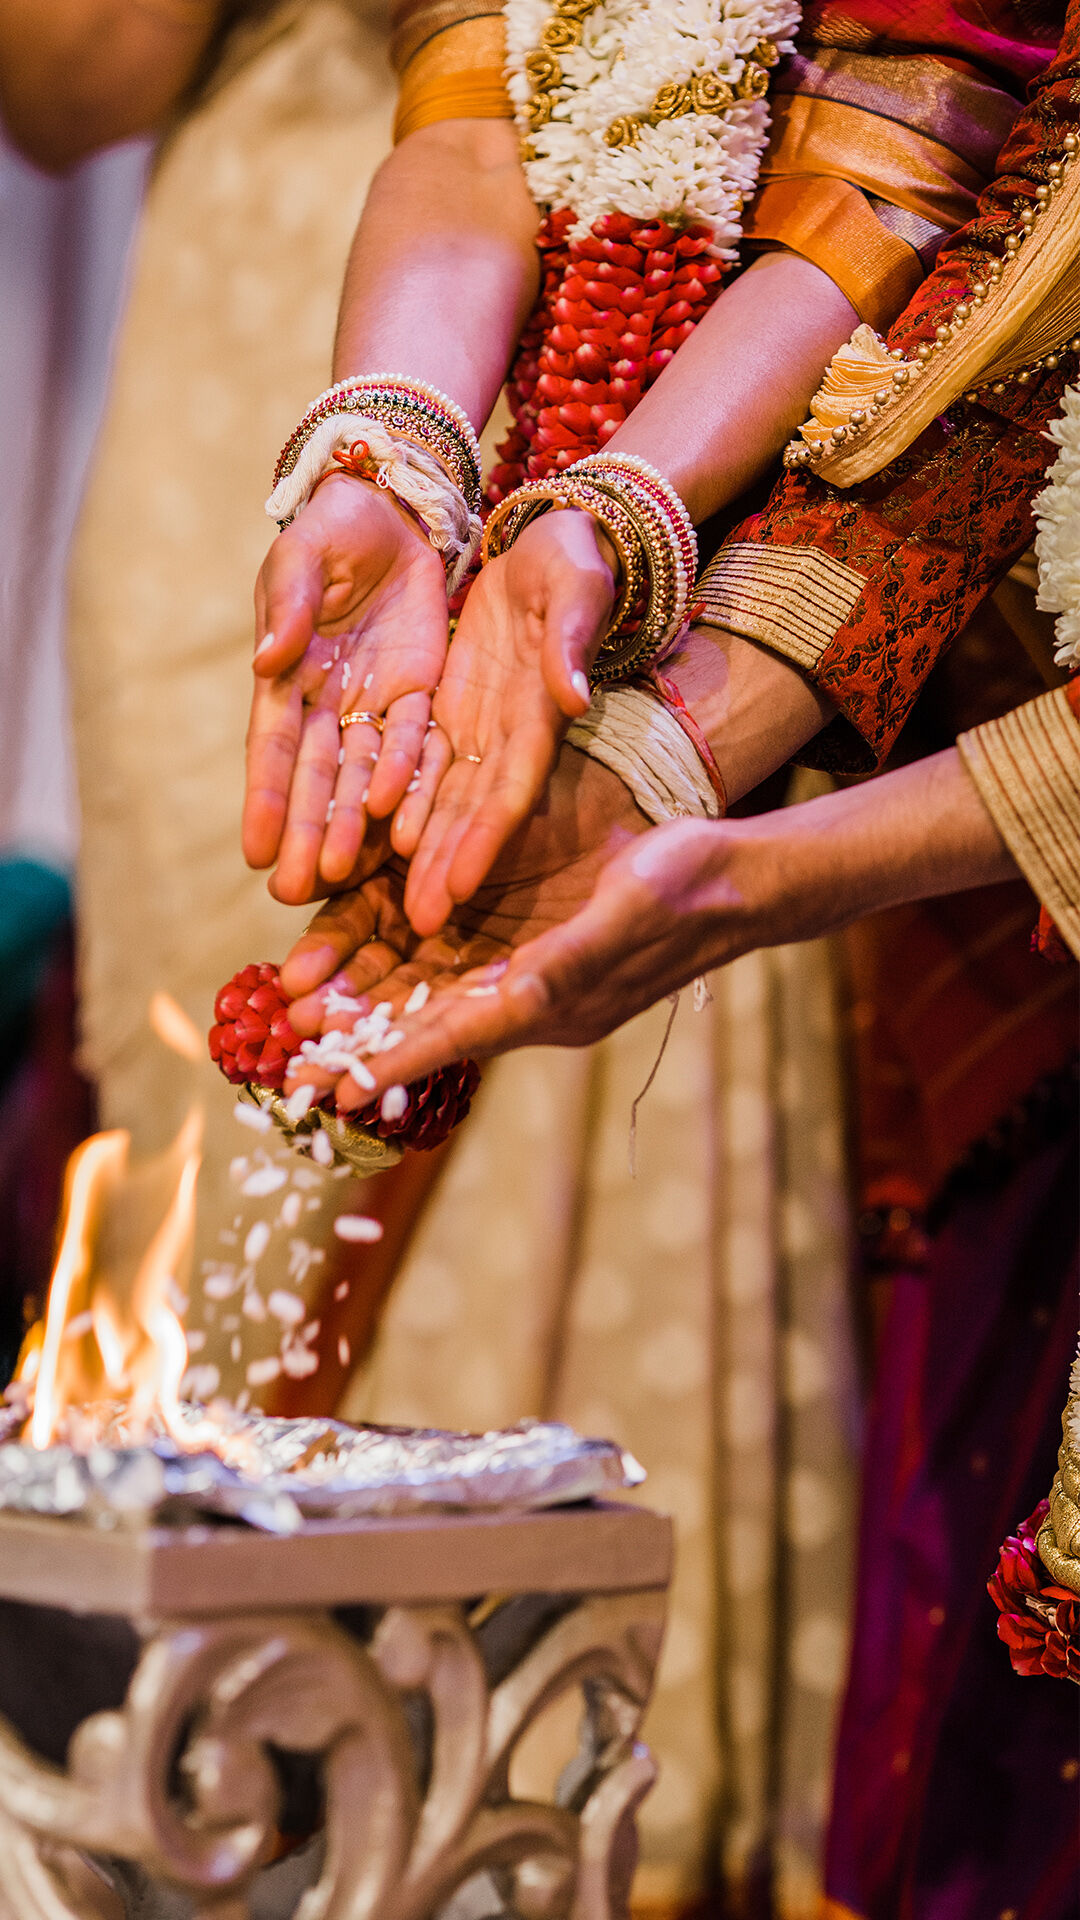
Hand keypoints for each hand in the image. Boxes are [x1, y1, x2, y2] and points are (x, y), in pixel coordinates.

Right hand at [243, 474, 450, 903]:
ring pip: (365, 778)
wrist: (391, 510)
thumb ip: (287, 602)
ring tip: (345, 878)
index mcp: (285, 678)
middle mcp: (326, 705)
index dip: (266, 800)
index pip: (274, 750)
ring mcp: (375, 706)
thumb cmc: (330, 531)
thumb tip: (268, 658)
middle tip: (296, 893)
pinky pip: (419, 746)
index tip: (255, 852)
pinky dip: (411, 784)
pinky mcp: (422, 696)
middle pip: (318, 781)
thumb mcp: (302, 555)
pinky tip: (404, 829)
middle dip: (308, 835)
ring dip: (355, 827)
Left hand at [303, 741, 1023, 1090]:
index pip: (456, 1037)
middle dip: (363, 1049)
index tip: (337, 1093)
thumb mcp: (627, 911)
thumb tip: (518, 998)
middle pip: (431, 1030)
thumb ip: (571, 959)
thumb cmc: (689, 888)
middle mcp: (532, 998)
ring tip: (304, 1031)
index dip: (393, 1062)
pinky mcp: (533, 945)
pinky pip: (458, 968)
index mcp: (552, 1000)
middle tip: (291, 1077)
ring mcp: (531, 973)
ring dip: (372, 1017)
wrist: (736, 876)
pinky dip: (408, 977)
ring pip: (435, 1000)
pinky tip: (367, 973)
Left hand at [393, 507, 617, 936]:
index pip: (510, 788)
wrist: (557, 539)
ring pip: (442, 802)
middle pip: (472, 813)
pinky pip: (419, 768)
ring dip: (418, 855)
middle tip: (417, 927)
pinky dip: (398, 807)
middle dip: (445, 869)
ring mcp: (479, 729)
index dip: (484, 840)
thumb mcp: (575, 588)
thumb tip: (572, 694)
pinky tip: (371, 846)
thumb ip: (571, 642)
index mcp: (540, 713)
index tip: (457, 887)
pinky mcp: (452, 713)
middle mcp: (509, 736)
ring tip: (390, 907)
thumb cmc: (574, 559)